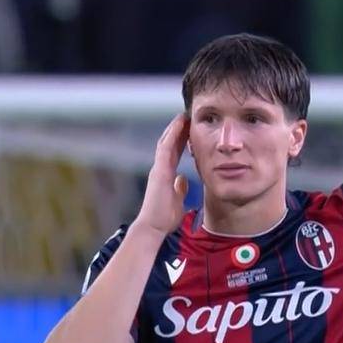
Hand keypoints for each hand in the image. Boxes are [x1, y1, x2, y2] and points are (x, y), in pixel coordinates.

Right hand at [134, 114, 189, 236]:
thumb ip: (179, 189)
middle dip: (177, 131)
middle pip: (168, 144)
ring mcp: (158, 169)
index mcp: (165, 176)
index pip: (173, 153)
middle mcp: (160, 169)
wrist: (154, 226)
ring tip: (183, 116)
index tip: (189, 131)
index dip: (180, 141)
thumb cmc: (164, 218)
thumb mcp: (177, 200)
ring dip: (174, 129)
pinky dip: (172, 135)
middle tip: (186, 117)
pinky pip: (165, 148)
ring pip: (166, 142)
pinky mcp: (159, 171)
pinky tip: (179, 124)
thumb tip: (183, 180)